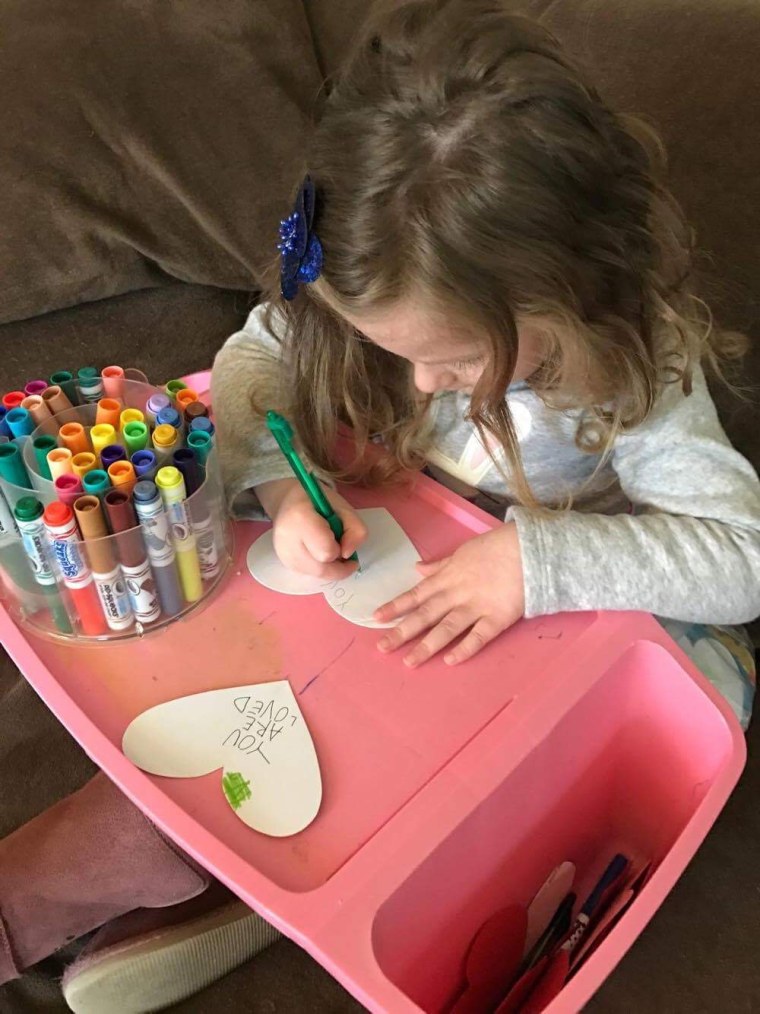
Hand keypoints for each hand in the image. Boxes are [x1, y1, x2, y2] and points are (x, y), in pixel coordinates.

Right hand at [255, 478, 366, 579]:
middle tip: (343, 550)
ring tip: (329, 547)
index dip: (340, 548)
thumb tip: (348, 554)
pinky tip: (318, 552)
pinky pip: (309, 575)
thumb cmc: (317, 502)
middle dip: (338, 564)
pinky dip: (319, 568)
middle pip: (321, 569)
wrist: (288, 501)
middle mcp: (287, 540)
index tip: (341, 537)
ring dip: (330, 567)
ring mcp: (283, 554)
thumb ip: (355, 529)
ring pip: (316, 575)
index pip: (326, 551)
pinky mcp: (283, 562)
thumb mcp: (344, 508)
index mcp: (301, 519)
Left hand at [374, 523, 524, 666]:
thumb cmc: (497, 547)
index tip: (376, 617)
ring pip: (447, 628)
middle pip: (425, 614)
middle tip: (382, 647)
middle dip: (402, 631)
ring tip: (409, 662)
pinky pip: (479, 636)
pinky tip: (449, 661)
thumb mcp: (463, 551)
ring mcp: (477, 606)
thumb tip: (417, 569)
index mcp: (448, 577)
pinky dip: (465, 648)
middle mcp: (457, 593)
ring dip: (427, 646)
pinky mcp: (498, 617)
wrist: (530, 549)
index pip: (416, 594)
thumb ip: (440, 565)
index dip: (396, 606)